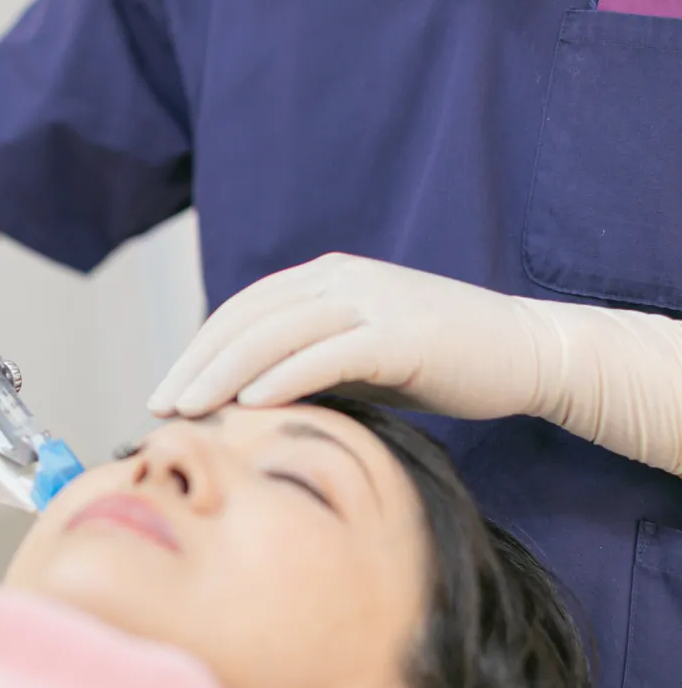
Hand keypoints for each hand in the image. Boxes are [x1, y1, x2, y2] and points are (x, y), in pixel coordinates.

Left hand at [147, 253, 552, 419]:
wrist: (526, 351)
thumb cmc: (437, 362)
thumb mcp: (359, 360)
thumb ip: (308, 365)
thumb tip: (246, 401)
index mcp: (323, 280)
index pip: (241, 312)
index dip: (197, 349)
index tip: (166, 390)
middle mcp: (339, 280)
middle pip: (246, 319)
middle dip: (196, 363)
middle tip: (161, 404)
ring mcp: (371, 301)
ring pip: (277, 333)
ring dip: (225, 372)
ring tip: (189, 408)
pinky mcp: (401, 333)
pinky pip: (329, 353)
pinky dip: (285, 376)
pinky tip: (250, 404)